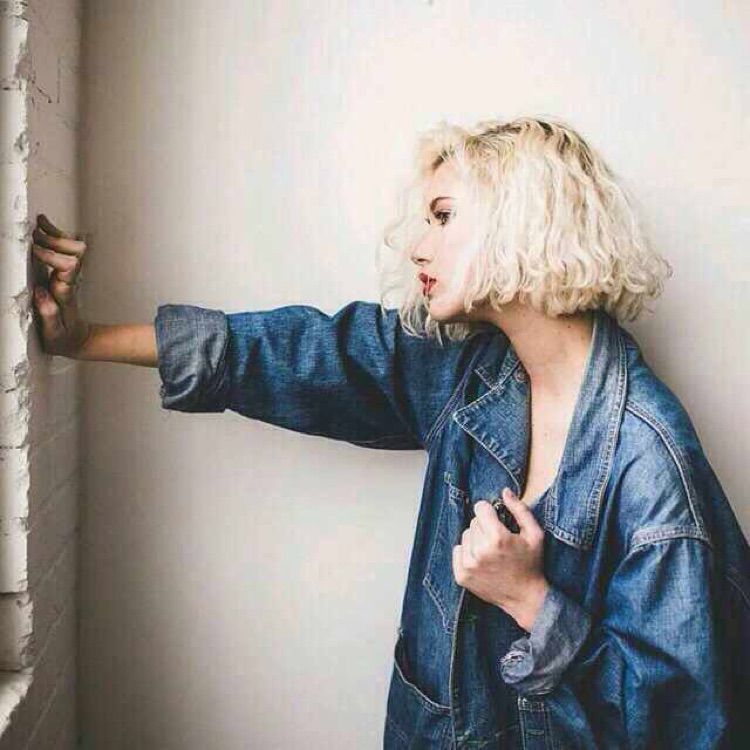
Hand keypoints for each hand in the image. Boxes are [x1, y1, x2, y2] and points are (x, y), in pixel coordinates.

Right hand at [31, 214, 90, 356]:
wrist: (76, 338)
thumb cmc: (63, 338)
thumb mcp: (53, 333)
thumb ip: (48, 314)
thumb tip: (40, 292)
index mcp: (65, 294)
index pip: (67, 268)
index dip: (51, 256)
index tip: (34, 249)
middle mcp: (69, 281)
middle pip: (73, 253)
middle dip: (54, 241)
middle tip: (34, 235)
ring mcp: (67, 275)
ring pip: (71, 249)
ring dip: (55, 234)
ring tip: (38, 222)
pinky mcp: (63, 273)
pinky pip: (64, 251)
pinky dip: (54, 235)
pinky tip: (42, 225)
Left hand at [452, 487, 548, 631]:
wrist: (525, 598)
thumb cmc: (531, 564)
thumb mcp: (535, 534)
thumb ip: (520, 509)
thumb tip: (505, 491)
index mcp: (497, 538)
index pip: (480, 508)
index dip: (490, 512)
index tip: (498, 521)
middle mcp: (479, 551)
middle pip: (473, 522)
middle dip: (485, 526)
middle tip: (498, 541)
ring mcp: (469, 565)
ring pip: (465, 535)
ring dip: (476, 539)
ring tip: (491, 552)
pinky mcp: (462, 576)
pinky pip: (457, 550)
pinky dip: (467, 552)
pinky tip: (481, 561)